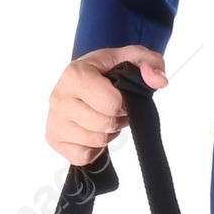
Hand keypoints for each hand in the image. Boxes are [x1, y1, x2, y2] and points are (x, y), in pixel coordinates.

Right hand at [46, 44, 167, 164]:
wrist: (85, 77)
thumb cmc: (107, 69)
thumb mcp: (133, 57)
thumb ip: (151, 63)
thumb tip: (158, 81)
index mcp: (74, 74)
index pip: (111, 104)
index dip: (124, 104)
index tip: (122, 97)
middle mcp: (59, 97)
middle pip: (104, 124)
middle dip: (117, 119)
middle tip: (114, 109)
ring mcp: (54, 120)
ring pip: (95, 142)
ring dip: (106, 133)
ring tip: (102, 116)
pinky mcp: (54, 139)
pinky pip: (83, 157)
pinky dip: (93, 149)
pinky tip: (90, 130)